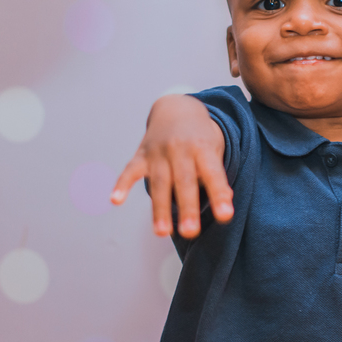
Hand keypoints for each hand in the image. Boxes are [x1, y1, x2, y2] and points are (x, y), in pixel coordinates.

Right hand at [110, 94, 233, 237]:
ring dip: (160, 208)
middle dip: (187, 207)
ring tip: (162, 232)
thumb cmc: (200, 137)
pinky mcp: (141, 155)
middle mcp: (180, 148)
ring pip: (159, 182)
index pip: (213, 173)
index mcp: (203, 147)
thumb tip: (226, 202)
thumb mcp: (215, 150)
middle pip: (184, 181)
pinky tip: (115, 200)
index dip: (220, 194)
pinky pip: (130, 171)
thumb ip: (217, 176)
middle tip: (190, 232)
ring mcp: (159, 152)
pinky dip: (122, 185)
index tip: (225, 216)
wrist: (177, 108)